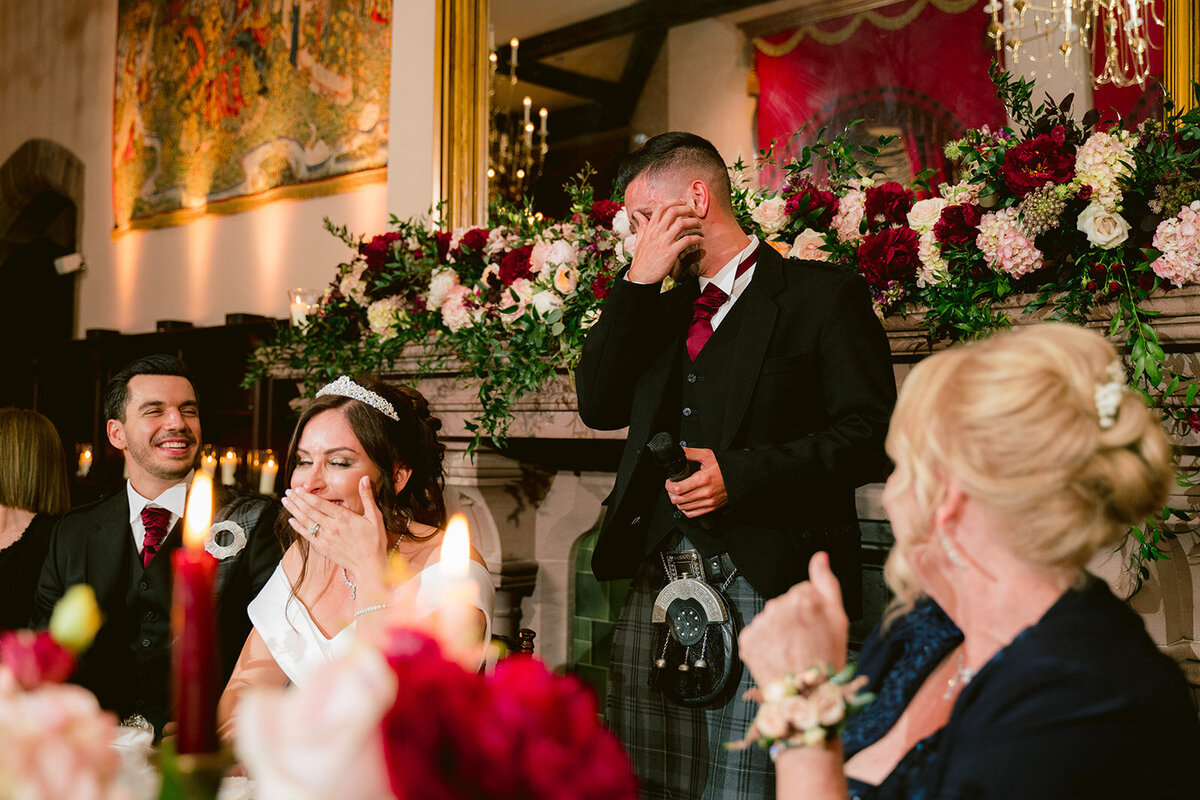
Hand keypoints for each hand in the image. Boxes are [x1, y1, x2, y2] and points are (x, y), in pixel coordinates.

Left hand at [282, 477, 387, 580]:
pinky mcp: (323, 548)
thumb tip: (365, 478)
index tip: (298, 489)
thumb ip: (367, 496)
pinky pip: (307, 535)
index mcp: (343, 517)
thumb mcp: (375, 516)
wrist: (370, 565)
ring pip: (306, 521)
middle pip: (309, 510)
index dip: (307, 495)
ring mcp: (325, 538)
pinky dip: (298, 527)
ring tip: (285, 502)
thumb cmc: (374, 541)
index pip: (319, 503)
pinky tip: (291, 520)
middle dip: (297, 500)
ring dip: (294, 511)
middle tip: (288, 492)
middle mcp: (332, 527)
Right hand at [627, 199, 702, 283]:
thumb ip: (641, 225)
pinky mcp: (671, 252)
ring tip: (699, 225)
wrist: (641, 276)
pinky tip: (700, 239)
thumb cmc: (642, 258)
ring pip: (682, 224)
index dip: (674, 201)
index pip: (661, 206)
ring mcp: (664, 241)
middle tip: (694, 213)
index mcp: (650, 227)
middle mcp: (657, 231)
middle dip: (687, 209)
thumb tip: (637, 214)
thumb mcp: (639, 239)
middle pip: (674, 211)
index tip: (683, 203)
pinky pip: (687, 240)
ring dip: (694, 222)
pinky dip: (696, 238)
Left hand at [665, 447, 726, 516]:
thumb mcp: (708, 455)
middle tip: (672, 487)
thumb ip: (691, 453)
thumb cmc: (725, 467)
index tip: (669, 481)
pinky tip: (685, 502)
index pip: (678, 489)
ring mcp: (708, 502)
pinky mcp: (711, 508)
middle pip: (678, 500)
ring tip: (678, 494)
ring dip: (677, 501)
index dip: (669, 486)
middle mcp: (705, 493)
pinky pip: (692, 514)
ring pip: (684, 508)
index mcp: (703, 479)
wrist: (740, 477)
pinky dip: (685, 509)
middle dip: (671, 493)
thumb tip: (680, 451)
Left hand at [739, 552, 848, 685]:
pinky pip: (756, 635)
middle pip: (785, 605)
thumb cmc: (825, 660)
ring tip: (793, 652)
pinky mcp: (748, 639)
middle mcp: (778, 607)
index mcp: (802, 598)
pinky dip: (765, 645)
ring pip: (770, 620)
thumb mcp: (839, 618)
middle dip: (793, 620)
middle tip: (805, 642)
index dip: (812, 610)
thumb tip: (820, 558)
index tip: (814, 625)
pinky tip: (778, 656)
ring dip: (778, 632)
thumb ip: (826, 583)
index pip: (803, 591)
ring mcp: (761, 623)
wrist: (806, 694)